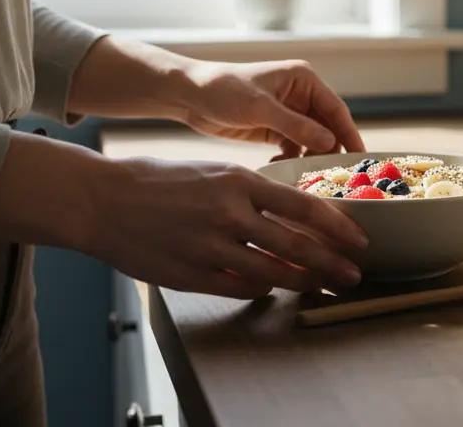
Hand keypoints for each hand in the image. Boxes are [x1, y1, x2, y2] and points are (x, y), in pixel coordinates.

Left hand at [68, 40, 364, 160]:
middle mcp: (301, 95)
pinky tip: (282, 168)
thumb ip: (296, 126)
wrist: (189, 96)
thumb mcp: (261, 108)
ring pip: (312, 141)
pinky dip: (293, 160)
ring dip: (311, 158)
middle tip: (337, 178)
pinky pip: (294, 148)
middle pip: (328, 127)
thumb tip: (330, 142)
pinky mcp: (274, 129)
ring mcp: (289, 113)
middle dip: (332, 150)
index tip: (361, 159)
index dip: (350, 134)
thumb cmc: (223, 90)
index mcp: (304, 80)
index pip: (336, 110)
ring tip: (309, 177)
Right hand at [93, 155, 367, 296]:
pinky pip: (240, 287)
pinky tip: (270, 288)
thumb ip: (253, 192)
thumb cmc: (160, 180)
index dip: (338, 227)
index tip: (358, 239)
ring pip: (273, 273)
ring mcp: (210, 246)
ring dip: (303, 282)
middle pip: (297, 246)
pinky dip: (261, 290)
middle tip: (353, 274)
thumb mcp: (215, 172)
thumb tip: (294, 212)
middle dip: (332, 263)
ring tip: (323, 286)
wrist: (103, 199)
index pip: (304, 207)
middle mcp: (230, 213)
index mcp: (240, 181)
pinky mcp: (191, 273)